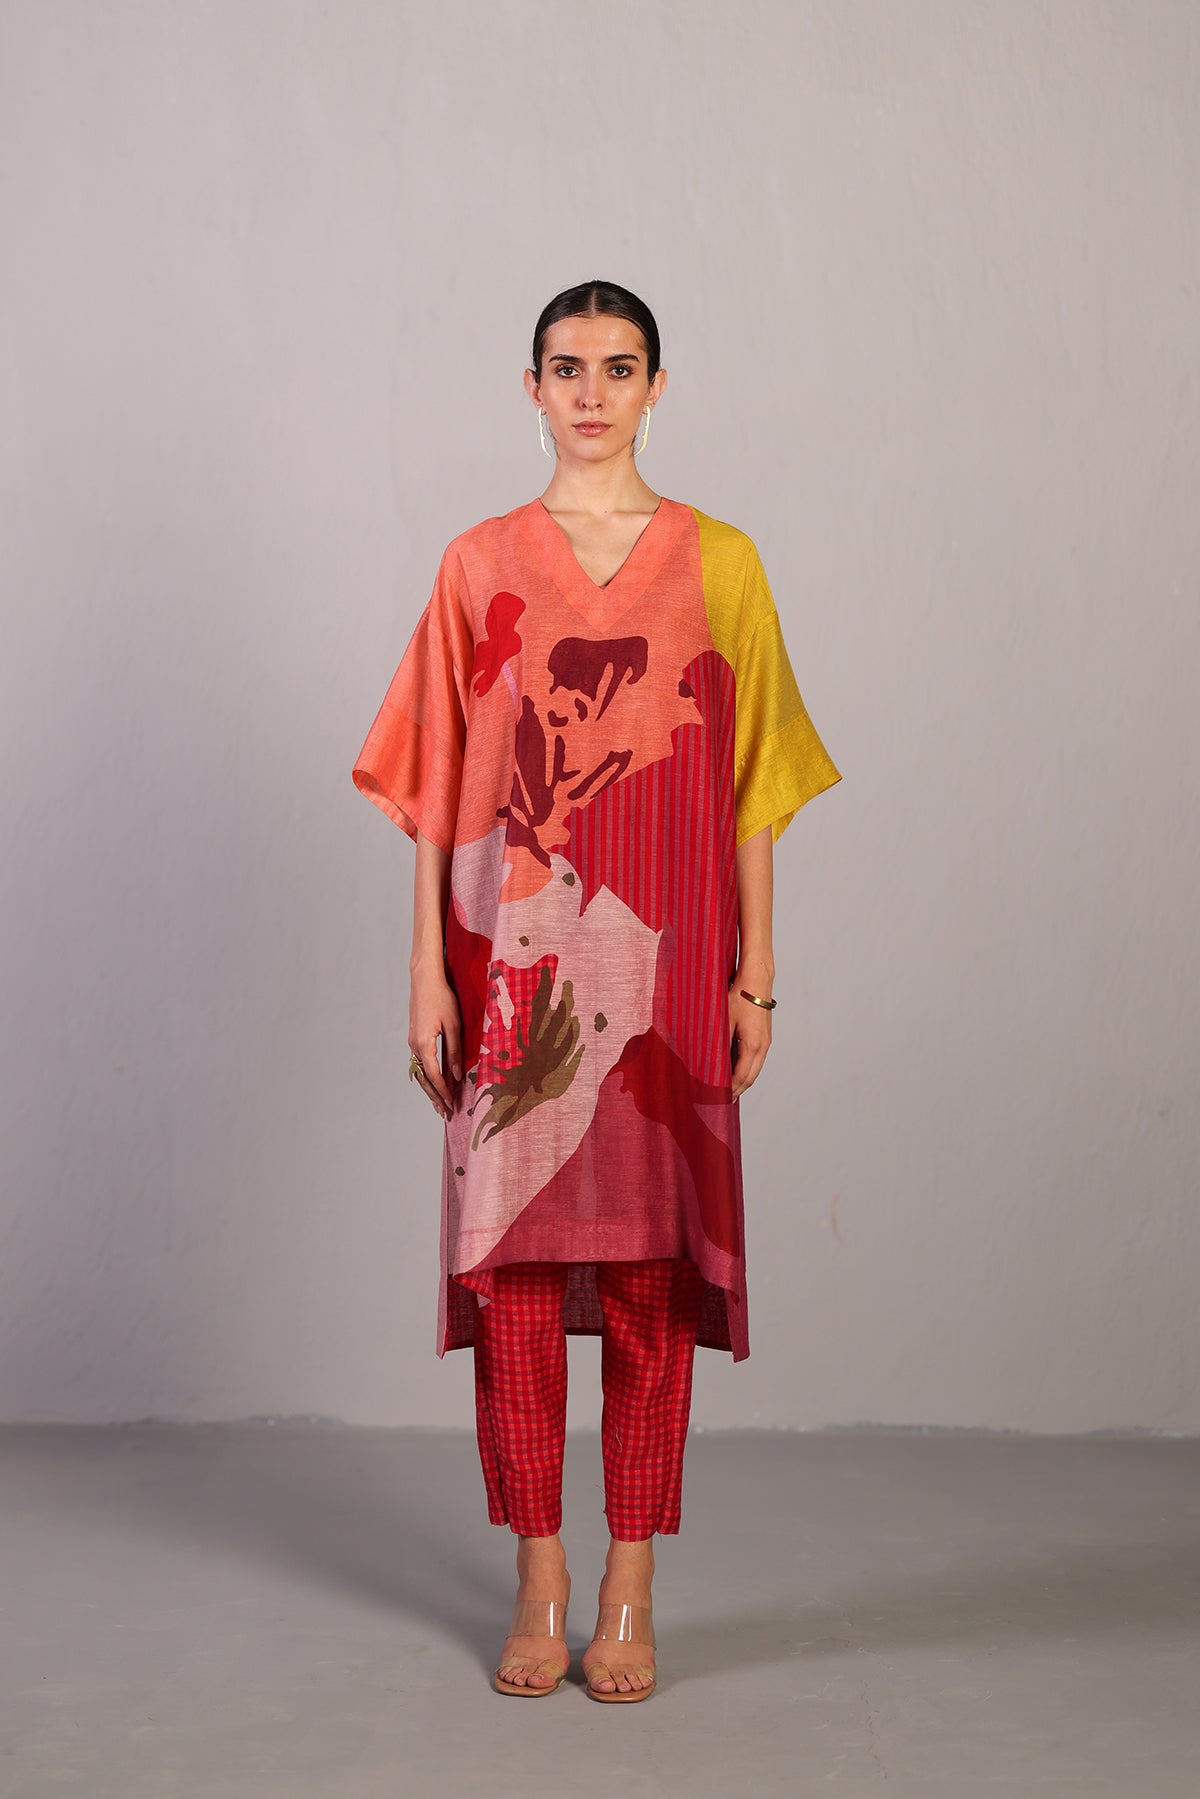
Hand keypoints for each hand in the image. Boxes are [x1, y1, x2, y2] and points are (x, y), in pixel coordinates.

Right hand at [409, 963, 461, 1120]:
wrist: (424, 980)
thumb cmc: (442, 998)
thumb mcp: (454, 1024)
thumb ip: (454, 1051)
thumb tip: (456, 1076)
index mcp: (424, 1044)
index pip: (434, 1075)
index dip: (443, 1092)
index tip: (451, 1105)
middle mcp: (414, 1046)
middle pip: (424, 1079)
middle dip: (435, 1096)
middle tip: (445, 1113)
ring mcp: (412, 1042)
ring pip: (419, 1072)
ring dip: (429, 1089)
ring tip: (438, 1104)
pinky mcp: (414, 1038)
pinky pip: (419, 1063)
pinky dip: (426, 1076)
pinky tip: (433, 1082)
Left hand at [728, 979, 772, 1098]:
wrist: (756, 980)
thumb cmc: (738, 996)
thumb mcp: (723, 1020)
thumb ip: (719, 1044)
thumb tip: (710, 1064)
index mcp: (753, 1045)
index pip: (741, 1078)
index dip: (730, 1091)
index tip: (718, 1099)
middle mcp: (763, 1046)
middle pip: (751, 1078)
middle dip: (737, 1090)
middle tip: (722, 1100)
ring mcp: (766, 1042)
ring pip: (754, 1069)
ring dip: (742, 1080)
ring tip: (728, 1088)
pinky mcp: (765, 1036)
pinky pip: (756, 1059)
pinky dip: (746, 1068)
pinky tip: (734, 1069)